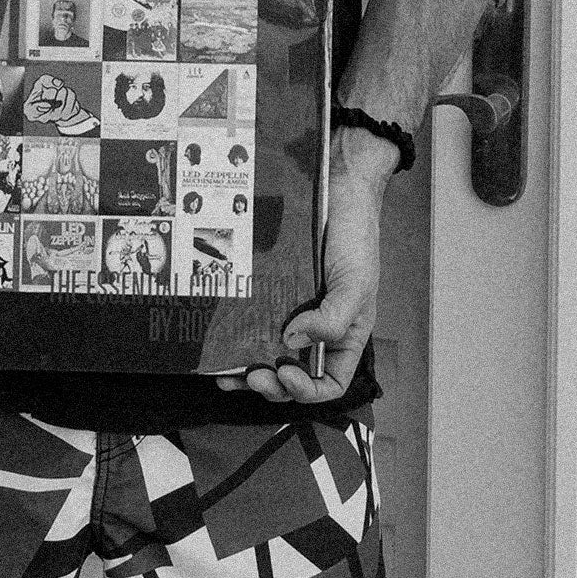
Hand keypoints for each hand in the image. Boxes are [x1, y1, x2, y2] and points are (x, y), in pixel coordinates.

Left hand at [217, 135, 389, 404]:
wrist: (337, 187)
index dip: (306, 389)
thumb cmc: (356, 238)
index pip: (330, 383)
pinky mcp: (270, 290)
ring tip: (226, 374)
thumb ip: (332, 319)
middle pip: (294, 375)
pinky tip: (220, 341)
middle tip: (252, 375)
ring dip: (248, 370)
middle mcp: (317, 329)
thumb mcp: (356, 284)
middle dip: (272, 384)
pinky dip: (238, 336)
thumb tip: (291, 341)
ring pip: (269, 353)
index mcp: (345, 335)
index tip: (285, 372)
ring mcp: (292, 310)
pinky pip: (253, 320)